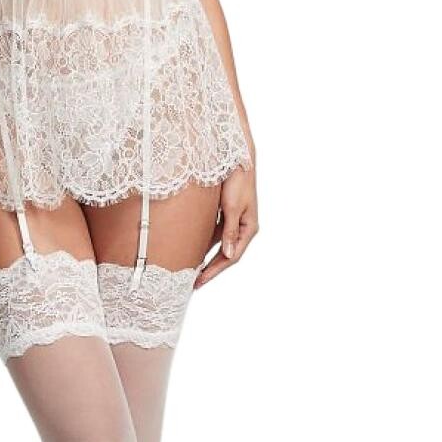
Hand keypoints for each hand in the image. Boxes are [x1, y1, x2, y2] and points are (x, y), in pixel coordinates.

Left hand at [194, 159, 257, 288]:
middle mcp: (243, 228)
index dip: (215, 271)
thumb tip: (228, 255)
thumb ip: (230, 232)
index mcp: (249, 229)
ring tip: (192, 269)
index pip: (231, 257)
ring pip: (220, 246)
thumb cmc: (238, 181)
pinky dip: (205, 242)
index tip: (200, 281)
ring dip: (207, 257)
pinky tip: (194, 248)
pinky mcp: (226, 214)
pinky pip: (215, 234)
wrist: (237, 159)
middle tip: (194, 282)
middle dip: (211, 269)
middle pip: (226, 255)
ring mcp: (235, 221)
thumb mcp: (233, 208)